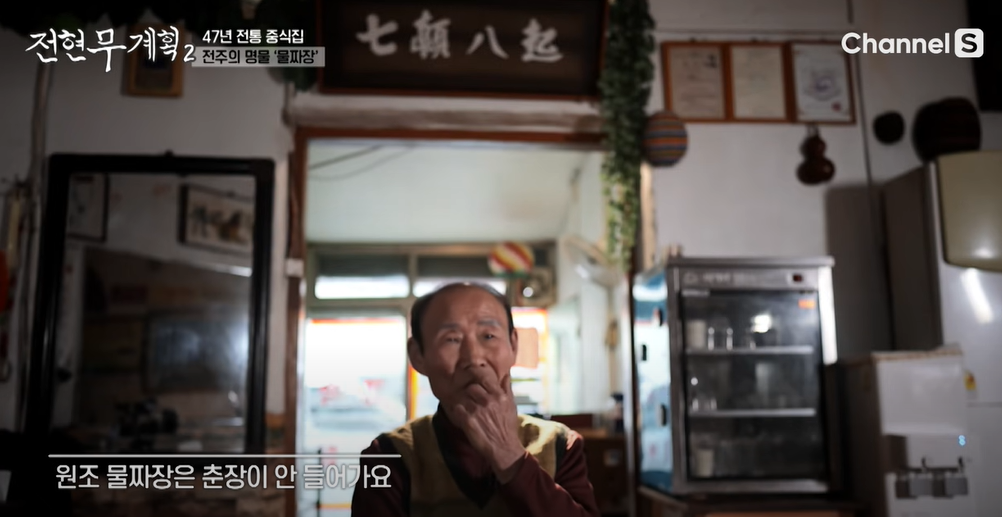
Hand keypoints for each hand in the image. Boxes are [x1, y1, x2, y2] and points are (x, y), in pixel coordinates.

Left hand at [451, 367, 524, 481]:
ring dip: (463, 402)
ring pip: (463, 397)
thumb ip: (507, 388)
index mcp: (499, 395)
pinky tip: (462, 416)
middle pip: (471, 387)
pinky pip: (456, 408)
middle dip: (469, 392)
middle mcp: (488, 401)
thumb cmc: (508, 427)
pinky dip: (458, 411)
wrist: (504, 449)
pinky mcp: (468, 421)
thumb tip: (506, 373)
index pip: (483, 376)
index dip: (476, 375)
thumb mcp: (512, 405)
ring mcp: (477, 410)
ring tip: (466, 408)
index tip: (472, 376)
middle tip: (470, 398)